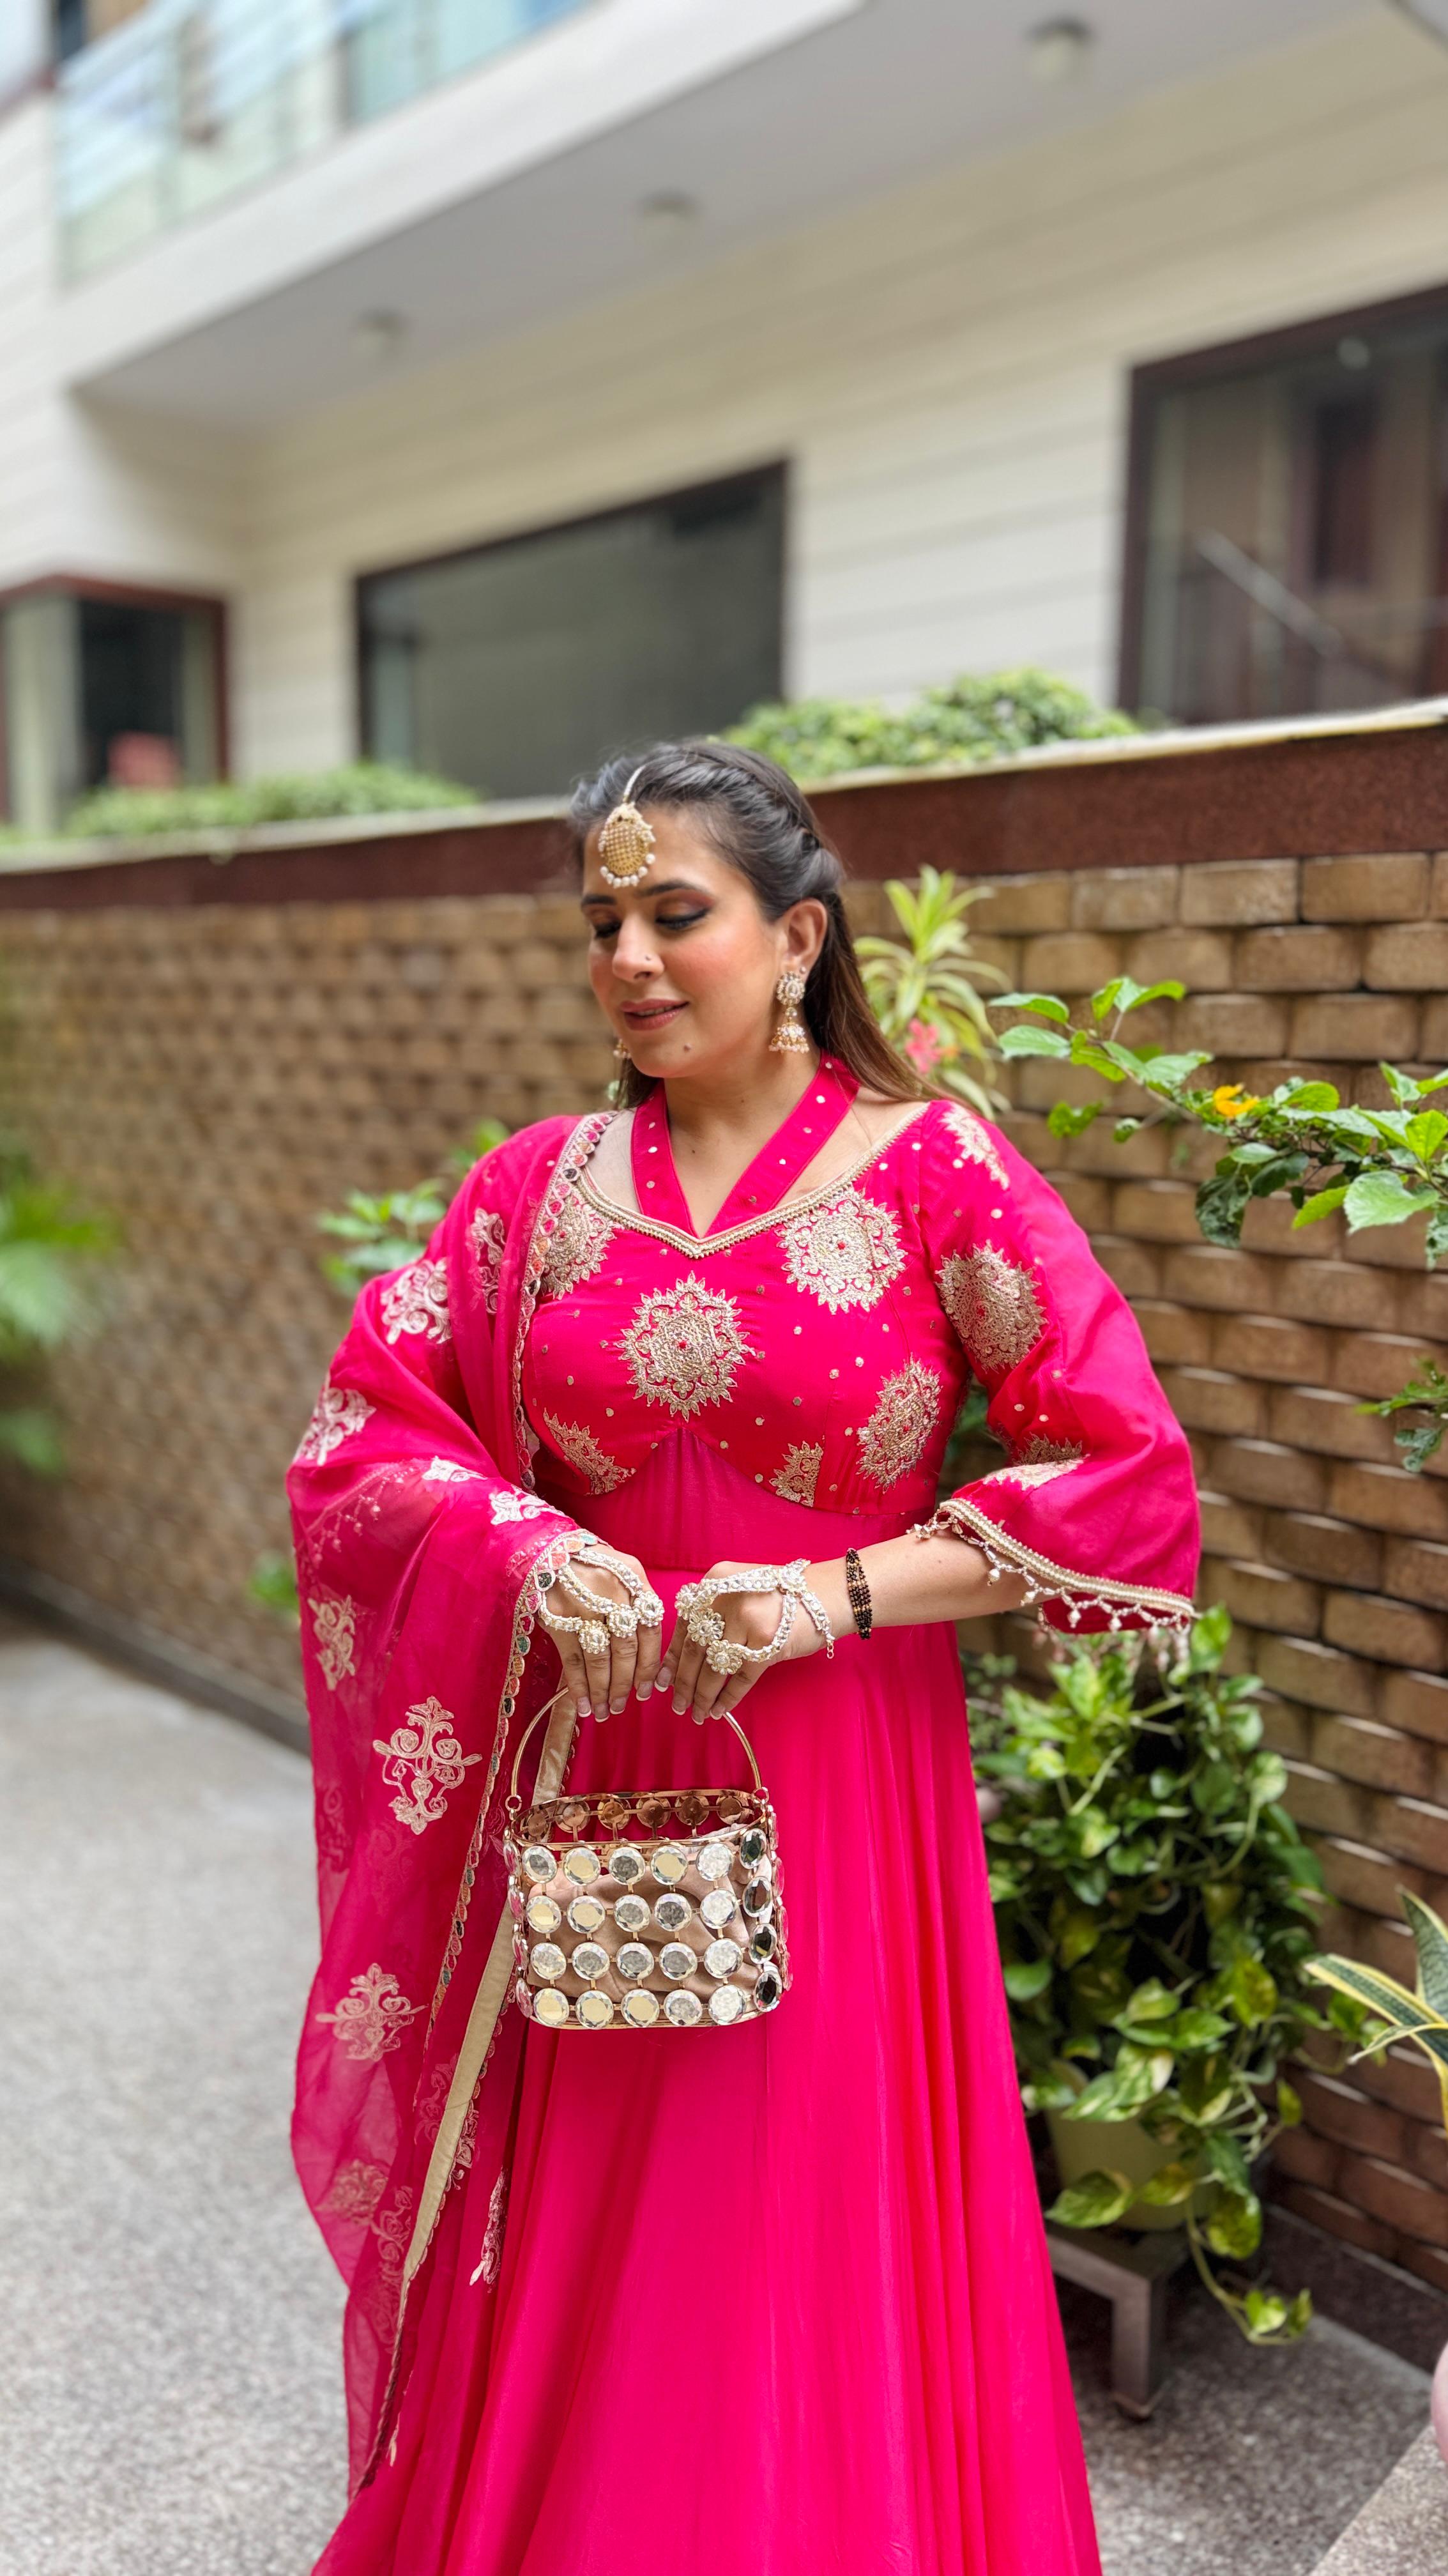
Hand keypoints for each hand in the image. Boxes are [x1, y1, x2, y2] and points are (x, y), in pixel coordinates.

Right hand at [540, 1537, 662, 1719]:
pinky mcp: (557, 1617)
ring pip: (600, 1660)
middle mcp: (613, 1594)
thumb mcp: (623, 1570)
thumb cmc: (592, 1564)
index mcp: (635, 1582)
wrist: (548, 1547)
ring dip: (603, 1691)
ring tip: (604, 1711)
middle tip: (622, 1706)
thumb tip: (647, 1652)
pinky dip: (579, 1686)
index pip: (651, 1632)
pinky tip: (583, 1704)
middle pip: (626, 1651)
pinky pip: (573, 1660)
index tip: (647, 1690)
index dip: (650, 1666)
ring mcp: (584, 1606)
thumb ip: (639, 1602)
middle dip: (625, 1684)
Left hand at [661, 1558, 831, 1725]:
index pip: (684, 1625)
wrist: (828, 1595)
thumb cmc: (782, 1596)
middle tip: (677, 1705)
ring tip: (696, 1714)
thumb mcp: (740, 1588)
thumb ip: (713, 1610)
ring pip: (714, 1668)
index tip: (664, 1680)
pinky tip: (719, 1710)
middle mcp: (726, 1598)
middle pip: (696, 1650)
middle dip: (684, 1683)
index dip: (673, 1657)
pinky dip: (728, 1698)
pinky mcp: (767, 1644)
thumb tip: (682, 1656)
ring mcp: (747, 1621)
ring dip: (703, 1696)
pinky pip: (739, 1678)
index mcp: (715, 1581)